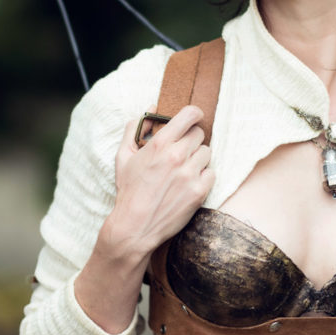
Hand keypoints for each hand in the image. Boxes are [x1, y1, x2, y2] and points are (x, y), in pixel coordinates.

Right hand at [107, 104, 213, 261]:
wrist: (135, 226)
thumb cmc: (129, 190)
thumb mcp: (124, 156)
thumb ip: (136, 128)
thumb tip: (151, 108)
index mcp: (160, 143)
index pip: (189, 114)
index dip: (194, 114)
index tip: (194, 117)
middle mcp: (177, 156)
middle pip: (200, 134)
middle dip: (192, 140)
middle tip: (182, 151)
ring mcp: (190, 174)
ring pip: (207, 153)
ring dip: (198, 158)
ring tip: (184, 169)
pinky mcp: (199, 191)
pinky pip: (212, 173)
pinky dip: (203, 176)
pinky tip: (189, 183)